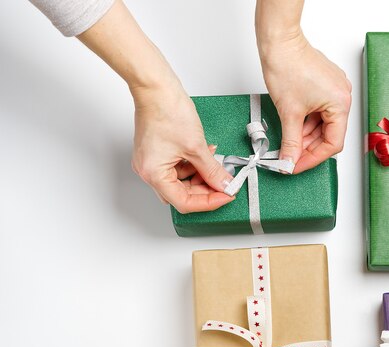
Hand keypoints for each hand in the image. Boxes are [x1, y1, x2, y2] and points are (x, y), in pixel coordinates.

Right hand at [130, 80, 234, 213]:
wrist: (156, 88)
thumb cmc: (167, 110)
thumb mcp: (196, 146)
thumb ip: (212, 170)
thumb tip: (224, 184)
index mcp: (154, 174)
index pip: (184, 202)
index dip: (208, 202)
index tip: (226, 195)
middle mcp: (148, 171)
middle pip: (181, 194)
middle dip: (205, 190)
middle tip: (224, 183)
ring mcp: (151, 162)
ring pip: (181, 181)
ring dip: (201, 176)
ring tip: (216, 166)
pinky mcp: (157, 153)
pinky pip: (177, 168)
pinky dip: (193, 165)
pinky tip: (206, 156)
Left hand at [258, 31, 351, 173]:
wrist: (279, 41)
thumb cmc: (287, 65)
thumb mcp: (289, 113)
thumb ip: (291, 142)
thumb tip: (290, 161)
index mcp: (341, 104)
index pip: (333, 144)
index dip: (313, 159)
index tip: (296, 166)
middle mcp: (343, 96)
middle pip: (328, 134)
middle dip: (308, 147)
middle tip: (289, 157)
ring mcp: (335, 90)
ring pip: (322, 124)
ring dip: (305, 135)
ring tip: (288, 142)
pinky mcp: (325, 85)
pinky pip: (319, 111)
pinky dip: (306, 122)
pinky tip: (292, 127)